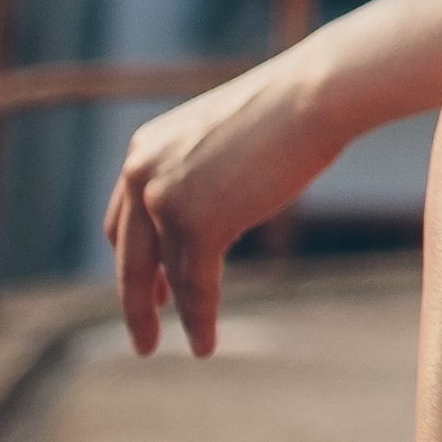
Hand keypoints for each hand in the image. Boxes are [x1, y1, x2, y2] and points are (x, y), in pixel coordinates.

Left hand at [105, 60, 354, 355]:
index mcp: (144, 149)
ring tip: (184, 346)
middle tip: (145, 337)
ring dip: (167, 316)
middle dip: (137, 301)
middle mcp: (140, 172)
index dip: (135, 262)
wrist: (315, 95)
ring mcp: (163, 199)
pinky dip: (198, 320)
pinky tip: (205, 345)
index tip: (152, 290)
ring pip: (161, 275)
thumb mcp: (224, 143)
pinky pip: (193, 286)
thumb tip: (206, 216)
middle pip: (128, 256)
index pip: (126, 221)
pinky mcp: (194, 224)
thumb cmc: (289, 111)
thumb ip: (201, 176)